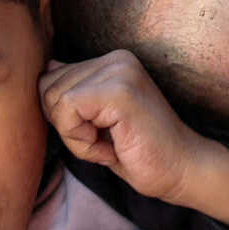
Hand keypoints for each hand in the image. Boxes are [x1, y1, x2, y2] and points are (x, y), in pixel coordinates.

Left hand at [39, 51, 228, 229]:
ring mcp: (119, 70)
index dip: (65, 119)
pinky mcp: (118, 90)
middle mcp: (115, 58)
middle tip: (107, 141)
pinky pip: (66, 111)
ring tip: (112, 142)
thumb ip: (76, 92)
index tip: (102, 134)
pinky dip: (80, 141)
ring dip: (76, 137)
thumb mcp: (99, 119)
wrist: (184, 170)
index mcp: (112, 61)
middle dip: (68, 127)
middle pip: (47, 89)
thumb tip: (45, 70)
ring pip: (55, 101)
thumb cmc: (142, 152)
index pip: (50, 80)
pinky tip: (110, 146)